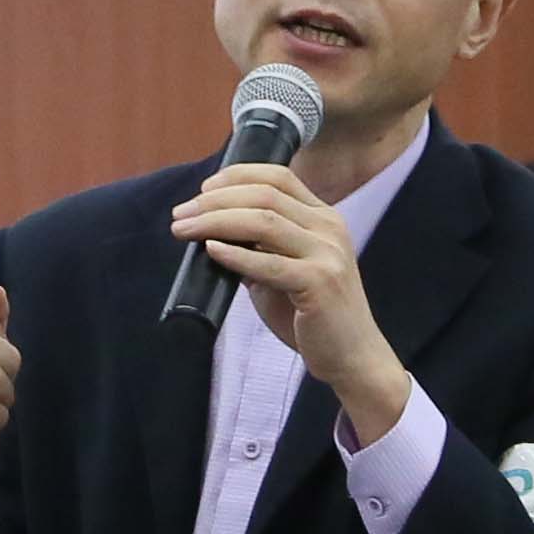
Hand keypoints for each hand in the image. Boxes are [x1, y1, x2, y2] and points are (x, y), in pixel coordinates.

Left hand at [170, 166, 411, 440]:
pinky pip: (269, 264)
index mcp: (324, 218)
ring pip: (264, 222)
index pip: (279, 177)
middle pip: (264, 196)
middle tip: (180, 214)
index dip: (236, 176)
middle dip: (214, 201)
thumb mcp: (285, 272)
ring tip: (184, 229)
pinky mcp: (320, 283)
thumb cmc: (314, 316)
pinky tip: (212, 250)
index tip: (203, 190)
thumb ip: (258, 249)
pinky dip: (236, 254)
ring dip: (215, 221)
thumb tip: (212, 234)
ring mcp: (327, 253)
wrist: (352, 357)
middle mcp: (329, 227)